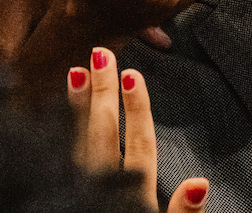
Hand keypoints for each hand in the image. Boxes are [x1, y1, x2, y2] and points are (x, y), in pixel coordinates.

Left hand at [67, 46, 209, 211]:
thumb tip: (200, 183)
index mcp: (135, 196)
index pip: (139, 144)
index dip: (137, 109)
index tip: (132, 75)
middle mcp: (104, 188)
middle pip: (104, 133)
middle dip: (103, 92)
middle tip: (100, 54)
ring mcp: (78, 189)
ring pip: (75, 143)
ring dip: (76, 107)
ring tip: (74, 71)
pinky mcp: (61, 194)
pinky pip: (53, 159)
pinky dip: (54, 133)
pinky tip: (50, 112)